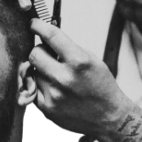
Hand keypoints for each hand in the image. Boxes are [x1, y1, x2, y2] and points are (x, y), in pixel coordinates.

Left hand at [29, 18, 134, 136]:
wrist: (108, 117)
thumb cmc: (102, 87)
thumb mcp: (91, 60)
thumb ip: (68, 48)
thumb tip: (46, 36)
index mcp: (79, 62)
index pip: (50, 35)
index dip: (38, 26)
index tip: (34, 24)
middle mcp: (64, 78)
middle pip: (34, 54)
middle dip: (39, 50)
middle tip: (46, 54)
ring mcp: (53, 94)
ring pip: (33, 72)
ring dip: (41, 70)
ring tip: (56, 76)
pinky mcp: (46, 107)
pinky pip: (33, 88)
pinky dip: (40, 85)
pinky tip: (53, 87)